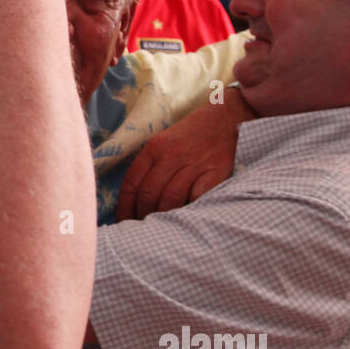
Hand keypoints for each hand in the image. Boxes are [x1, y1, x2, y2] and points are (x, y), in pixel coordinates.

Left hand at [116, 87, 254, 219]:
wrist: (226, 117)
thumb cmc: (191, 135)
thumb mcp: (163, 143)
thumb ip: (150, 167)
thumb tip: (134, 200)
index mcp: (154, 149)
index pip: (132, 184)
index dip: (124, 208)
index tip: (123, 222)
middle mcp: (171, 156)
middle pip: (149, 194)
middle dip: (142, 216)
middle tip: (143, 231)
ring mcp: (194, 164)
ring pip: (170, 199)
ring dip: (163, 218)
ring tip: (162, 229)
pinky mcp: (215, 172)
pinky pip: (197, 197)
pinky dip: (189, 210)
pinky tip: (186, 218)